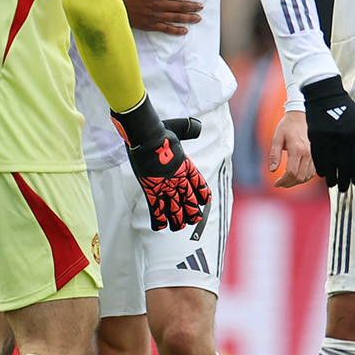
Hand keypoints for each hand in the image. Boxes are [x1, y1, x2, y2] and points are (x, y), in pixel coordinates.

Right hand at [112, 96, 210, 230]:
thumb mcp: (179, 127)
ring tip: (179, 227)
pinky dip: (157, 219)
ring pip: (174, 208)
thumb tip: (198, 127)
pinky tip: (160, 227)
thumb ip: (190, 129)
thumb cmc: (161, 130)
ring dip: (177, 219)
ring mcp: (165, 185)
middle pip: (188, 199)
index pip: (198, 182)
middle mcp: (177, 178)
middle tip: (196, 219)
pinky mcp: (151, 189)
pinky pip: (155, 208)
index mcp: (185, 166)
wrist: (147, 135)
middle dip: (193, 211)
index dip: (202, 192)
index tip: (206, 200)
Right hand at [117, 0, 200, 35]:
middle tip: (201, 6)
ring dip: (189, 17)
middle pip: (180, 5)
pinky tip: (184, 31)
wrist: (107, 3)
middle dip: (193, 6)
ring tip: (198, 18)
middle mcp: (158, 4)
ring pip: (176, 17)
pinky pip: (166, 29)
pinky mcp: (149, 25)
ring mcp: (154, 16)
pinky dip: (176, 30)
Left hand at [269, 110, 315, 186]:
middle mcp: (307, 154)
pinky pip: (312, 172)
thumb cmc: (287, 127)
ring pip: (307, 177)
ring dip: (296, 182)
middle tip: (280, 184)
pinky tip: (295, 176)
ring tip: (286, 181)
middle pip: (300, 177)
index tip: (276, 183)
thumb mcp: (277, 138)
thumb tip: (272, 170)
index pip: (291, 172)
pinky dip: (304, 177)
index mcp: (297, 149)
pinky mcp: (315, 156)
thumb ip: (274, 154)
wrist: (300, 117)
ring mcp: (313, 155)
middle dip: (289, 184)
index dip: (283, 181)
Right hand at [301, 76, 354, 190]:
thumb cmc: (345, 107)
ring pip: (330, 163)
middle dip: (344, 179)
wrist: (324, 95)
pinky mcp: (315, 137)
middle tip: (343, 189)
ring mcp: (327, 138)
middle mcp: (342, 138)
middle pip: (344, 165)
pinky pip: (318, 157)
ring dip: (331, 176)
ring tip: (332, 185)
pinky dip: (320, 166)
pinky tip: (322, 174)